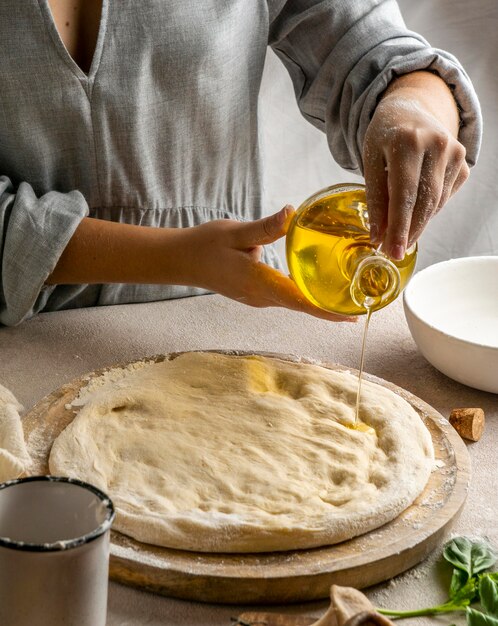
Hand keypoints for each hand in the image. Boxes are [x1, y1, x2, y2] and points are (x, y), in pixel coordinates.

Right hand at [182, 207, 355, 321]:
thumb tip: (292, 213)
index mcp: (259, 283)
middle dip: (330, 307)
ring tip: (345, 294)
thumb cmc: (206, 245)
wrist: (182, 260)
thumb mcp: (236, 231)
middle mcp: (261, 297)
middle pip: (302, 306)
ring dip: (318, 302)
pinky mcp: (255, 294)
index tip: (351, 316)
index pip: (300, 302)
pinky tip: (315, 284)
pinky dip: (303, 295)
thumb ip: (266, 227)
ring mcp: (257, 298)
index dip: (327, 310)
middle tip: (360, 301)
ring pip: (294, 303)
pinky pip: (285, 298)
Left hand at [363, 72, 468, 259]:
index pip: (404, 194)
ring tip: (400, 237)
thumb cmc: (386, 136)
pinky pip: (444, 198)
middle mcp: (437, 144)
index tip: (391, 251)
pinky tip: (414, 212)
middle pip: (424, 202)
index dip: (398, 226)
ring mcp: (454, 153)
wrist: (412, 109)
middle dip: (408, 231)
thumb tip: (378, 236)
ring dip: (418, 224)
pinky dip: (428, 210)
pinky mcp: (462, 162)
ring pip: (436, 203)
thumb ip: (374, 197)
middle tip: (393, 252)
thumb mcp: (371, 160)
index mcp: (407, 141)